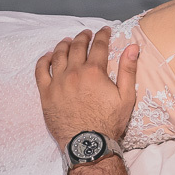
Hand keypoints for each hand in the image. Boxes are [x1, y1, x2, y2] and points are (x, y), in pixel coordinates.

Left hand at [35, 27, 137, 149]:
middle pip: (77, 47)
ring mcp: (58, 82)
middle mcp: (74, 73)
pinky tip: (48, 56)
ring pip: (58, 55)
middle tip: (87, 33)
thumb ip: (128, 70)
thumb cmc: (109, 122)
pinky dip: (44, 60)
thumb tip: (133, 47)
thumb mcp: (126, 97)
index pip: (98, 46)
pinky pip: (41, 71)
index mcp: (94, 72)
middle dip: (83, 37)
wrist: (88, 144)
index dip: (102, 35)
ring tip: (68, 41)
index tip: (105, 30)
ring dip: (64, 44)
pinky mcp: (46, 93)